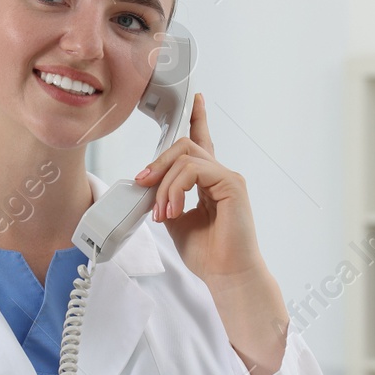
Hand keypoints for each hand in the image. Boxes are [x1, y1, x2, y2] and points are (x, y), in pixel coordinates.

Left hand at [134, 92, 290, 374]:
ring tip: (162, 212)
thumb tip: (147, 187)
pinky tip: (172, 210)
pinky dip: (175, 189)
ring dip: (164, 184)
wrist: (227, 276)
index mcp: (209, 181)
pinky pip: (195, 170)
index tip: (194, 98)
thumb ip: (165, 197)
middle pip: (184, 145)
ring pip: (185, 157)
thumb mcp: (176, 221)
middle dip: (157, 162)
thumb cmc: (208, 254)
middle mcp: (221, 174)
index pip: (201, 142)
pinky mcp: (232, 184)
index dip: (197, 118)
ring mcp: (228, 177)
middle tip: (142, 184)